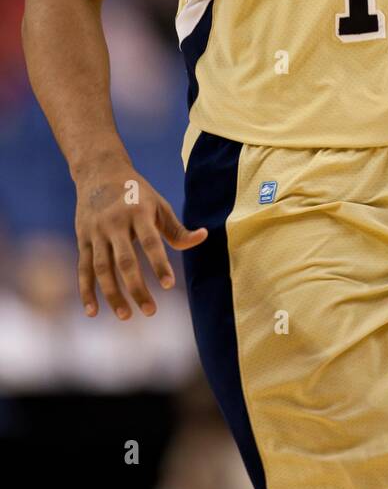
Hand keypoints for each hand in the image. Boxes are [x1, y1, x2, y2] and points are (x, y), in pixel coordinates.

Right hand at [75, 155, 206, 319]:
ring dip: (112, 295)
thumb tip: (202, 237)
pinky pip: (83, 268)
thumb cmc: (137, 192)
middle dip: (136, 287)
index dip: (159, 263)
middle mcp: (115, 223)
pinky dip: (85, 291)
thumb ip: (177, 228)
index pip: (150, 242)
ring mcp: (96, 232)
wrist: (99, 172)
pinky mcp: (82, 239)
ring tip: (126, 316)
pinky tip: (92, 312)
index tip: (168, 285)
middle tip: (150, 311)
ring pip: (102, 268)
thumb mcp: (159, 205)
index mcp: (138, 213)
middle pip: (125, 261)